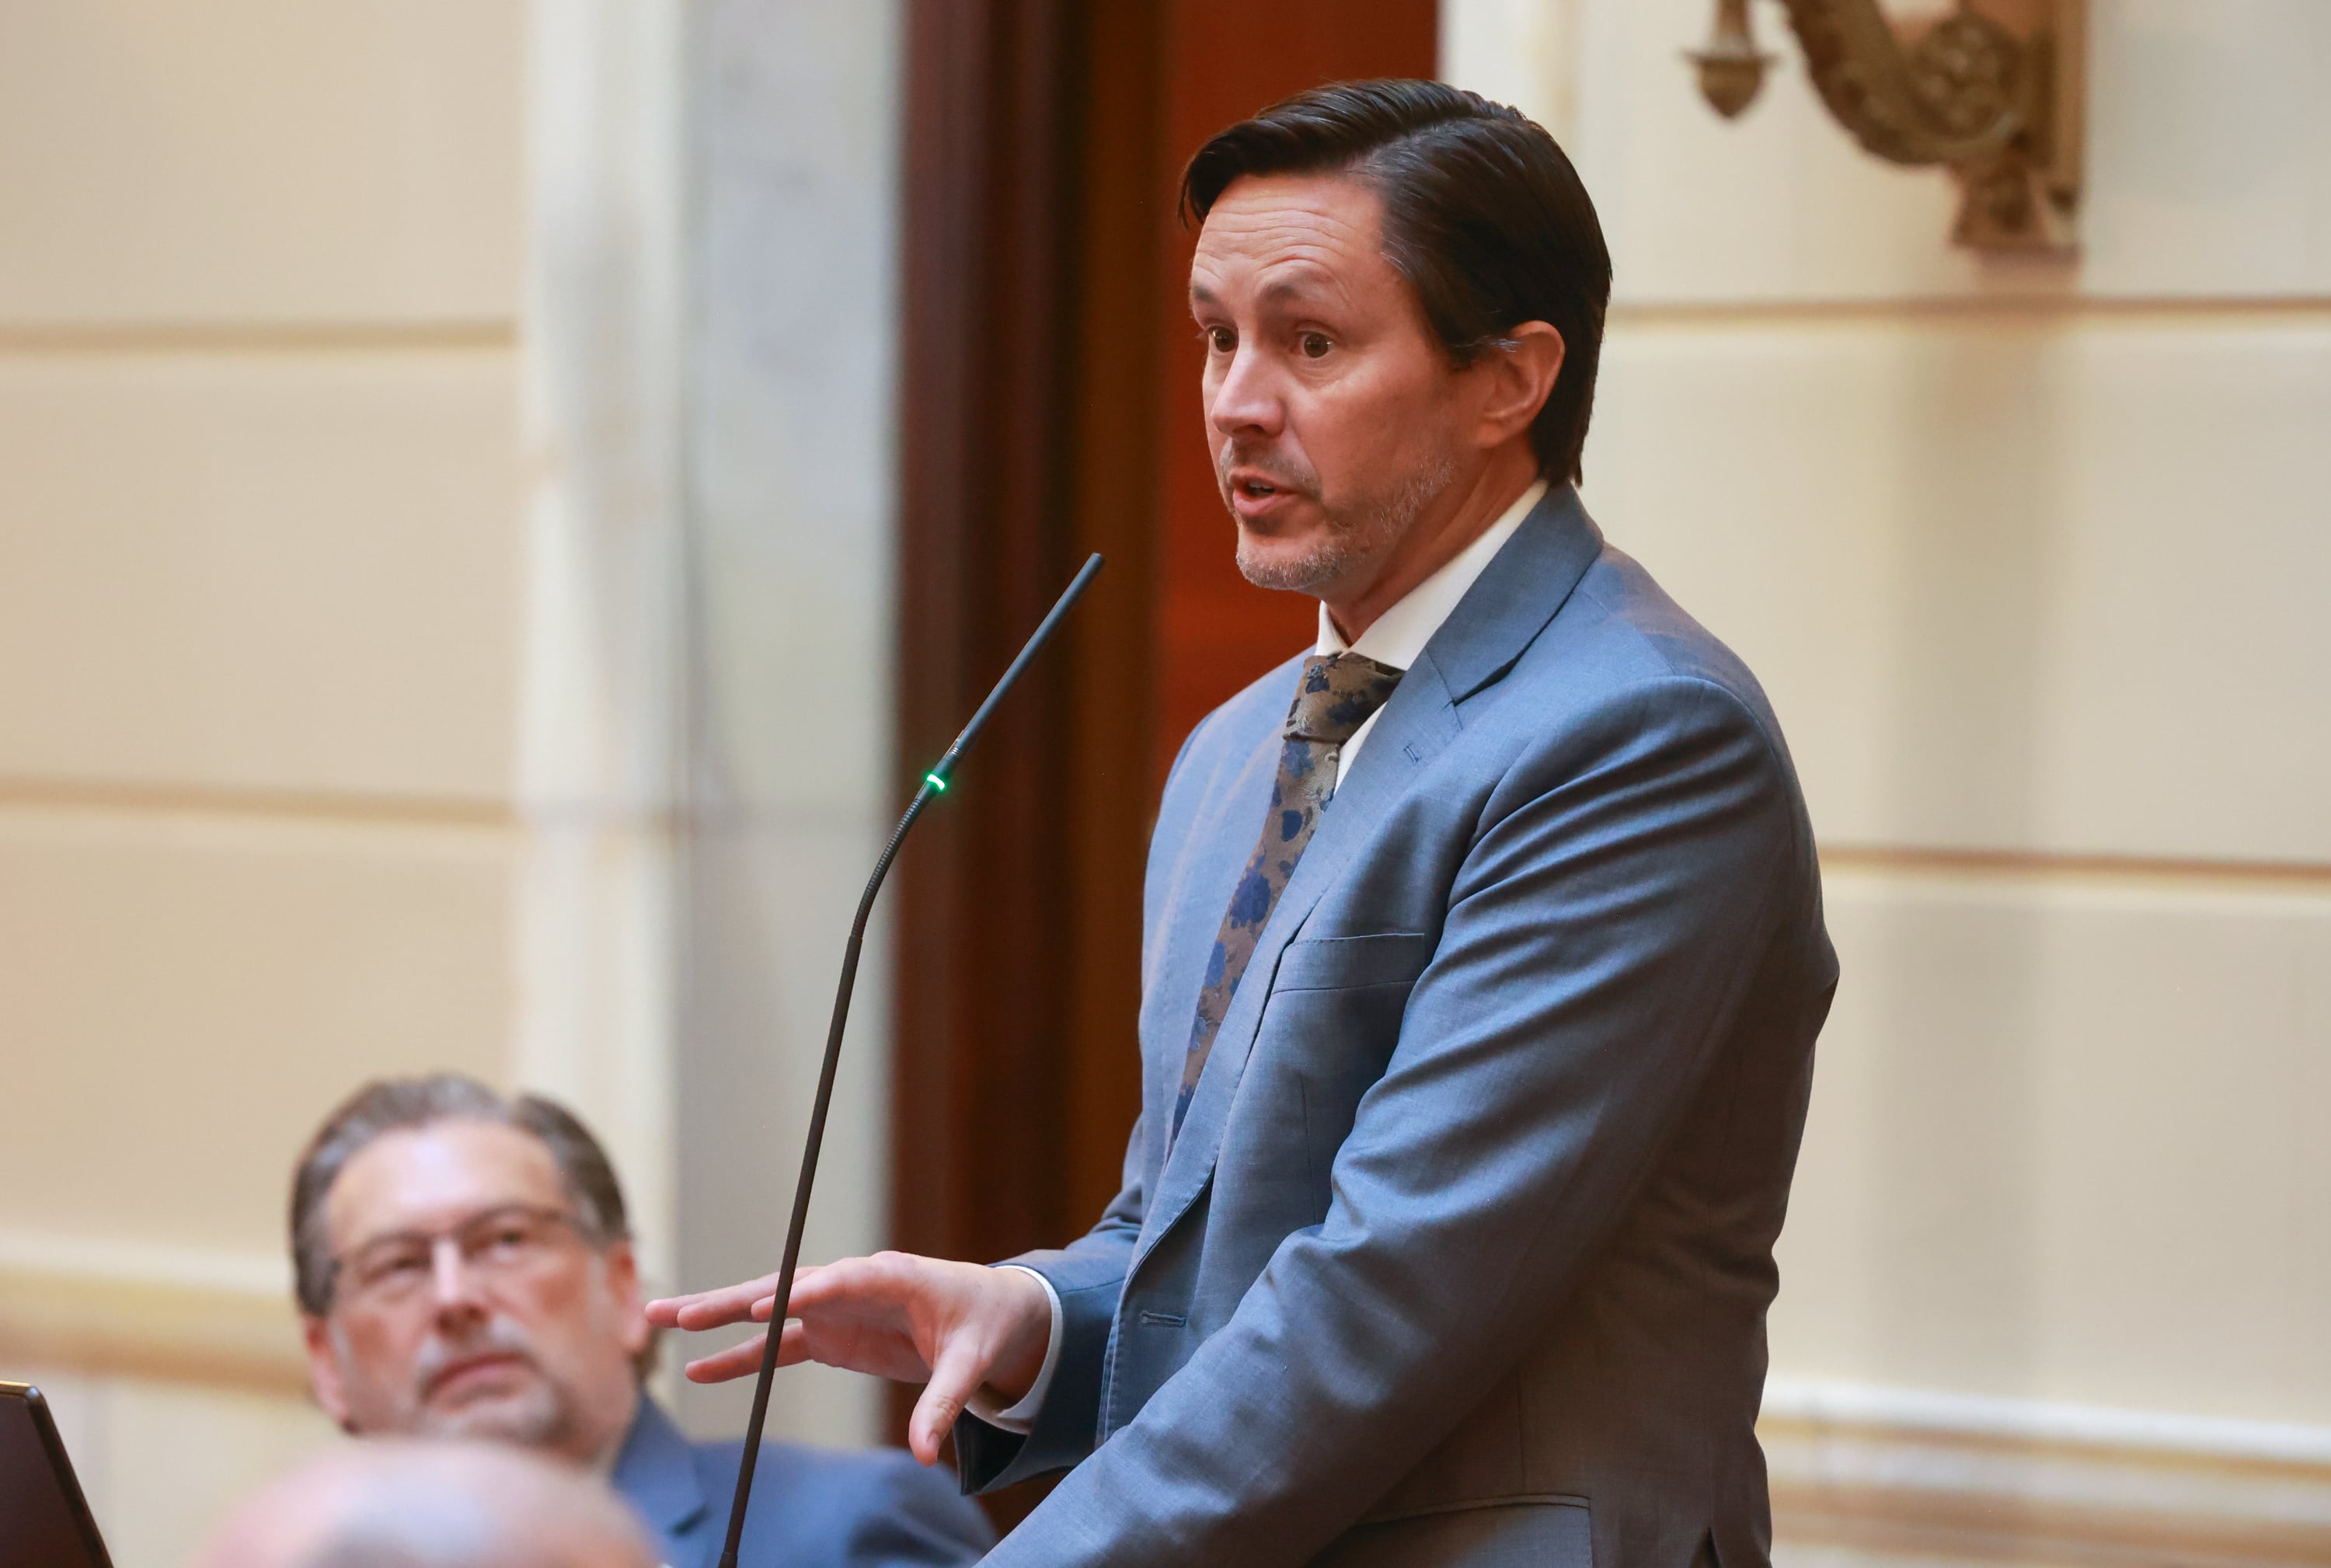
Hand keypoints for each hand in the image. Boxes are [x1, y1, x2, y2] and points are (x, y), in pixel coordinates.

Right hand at [645, 1252, 1051, 1463]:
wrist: (991, 1312)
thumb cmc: (984, 1325)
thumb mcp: (972, 1364)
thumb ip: (945, 1404)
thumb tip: (928, 1454)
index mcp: (890, 1276)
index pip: (839, 1281)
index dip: (801, 1294)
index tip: (763, 1308)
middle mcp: (852, 1285)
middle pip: (783, 1288)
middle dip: (731, 1300)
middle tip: (679, 1312)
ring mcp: (835, 1309)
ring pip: (768, 1311)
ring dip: (716, 1318)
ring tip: (662, 1321)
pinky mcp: (831, 1334)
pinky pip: (777, 1345)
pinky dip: (740, 1356)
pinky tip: (699, 1370)